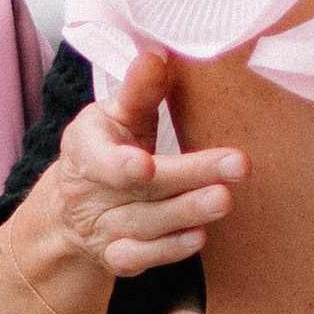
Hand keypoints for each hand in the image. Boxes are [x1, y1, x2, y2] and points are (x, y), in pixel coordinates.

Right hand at [40, 50, 246, 277]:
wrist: (75, 206)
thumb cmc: (109, 147)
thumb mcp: (117, 114)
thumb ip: (139, 91)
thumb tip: (156, 55)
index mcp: (85, 147)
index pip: (100, 158)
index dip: (120, 164)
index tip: (144, 165)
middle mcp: (90, 190)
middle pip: (141, 188)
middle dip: (190, 176)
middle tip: (238, 165)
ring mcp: (103, 227)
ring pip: (146, 224)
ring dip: (187, 212)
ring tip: (225, 198)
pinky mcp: (117, 257)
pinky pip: (140, 258)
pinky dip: (168, 250)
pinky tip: (199, 236)